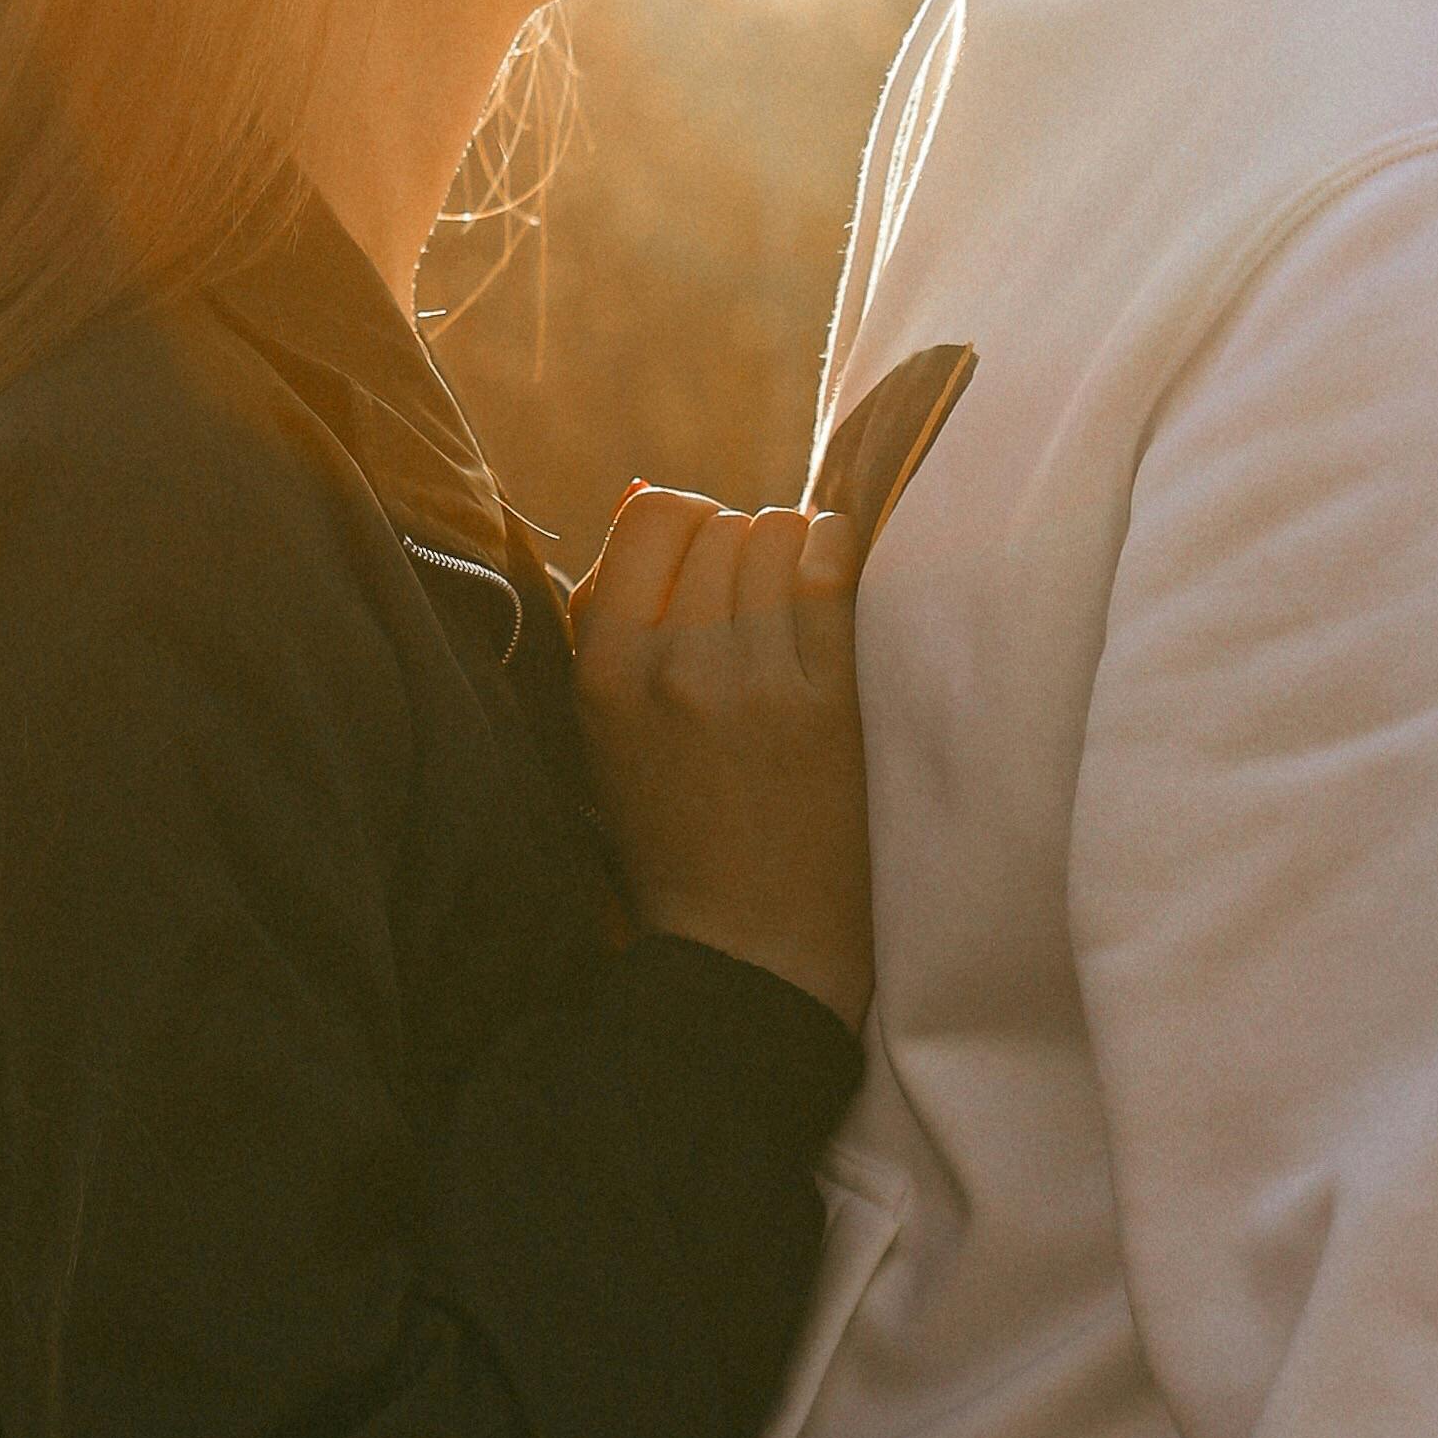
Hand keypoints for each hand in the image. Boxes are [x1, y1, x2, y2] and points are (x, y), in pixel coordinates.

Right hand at [571, 489, 871, 1033]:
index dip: (685, 521)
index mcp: (604, 673)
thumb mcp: (604, 730)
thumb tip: (641, 488)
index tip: (703, 558)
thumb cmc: (675, 832)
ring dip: (789, 549)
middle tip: (753, 598)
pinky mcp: (824, 703)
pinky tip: (831, 575)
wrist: (750, 949)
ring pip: (776, 533)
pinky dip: (833, 549)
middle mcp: (672, 668)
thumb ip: (605, 612)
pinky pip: (829, 568)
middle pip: (720, 523)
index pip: (650, 516)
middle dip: (740, 544)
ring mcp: (751, 683)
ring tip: (791, 598)